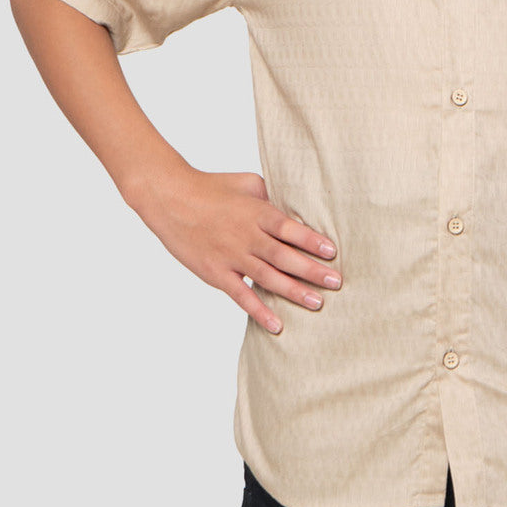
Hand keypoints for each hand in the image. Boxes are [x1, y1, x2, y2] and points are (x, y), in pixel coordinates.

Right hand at [132, 168, 340, 333]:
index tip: (332, 252)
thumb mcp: (247, 182)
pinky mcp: (216, 274)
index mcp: (257, 212)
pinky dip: (259, 311)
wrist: (170, 199)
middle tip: (336, 282)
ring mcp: (231, 256)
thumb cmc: (211, 187)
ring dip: (294, 292)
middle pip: (285, 257)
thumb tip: (295, 209)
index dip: (311, 241)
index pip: (290, 229)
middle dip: (312, 271)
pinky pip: (241, 296)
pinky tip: (277, 324)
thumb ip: (272, 197)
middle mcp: (247, 236)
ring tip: (317, 303)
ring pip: (268, 278)